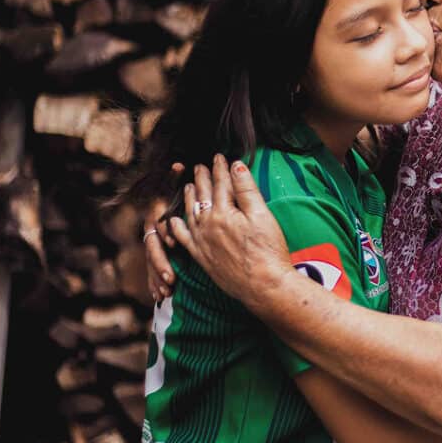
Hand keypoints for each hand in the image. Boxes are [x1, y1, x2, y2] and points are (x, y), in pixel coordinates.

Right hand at [143, 162, 181, 302]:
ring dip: (156, 277)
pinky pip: (151, 271)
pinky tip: (161, 295)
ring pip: (150, 264)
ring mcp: (151, 245)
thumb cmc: (169, 194)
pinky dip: (155, 283)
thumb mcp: (171, 185)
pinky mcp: (154, 256)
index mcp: (155, 216)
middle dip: (160, 265)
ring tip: (165, 292)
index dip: (164, 236)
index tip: (173, 245)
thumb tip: (180, 163)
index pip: (156, 227)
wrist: (158, 201)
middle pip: (152, 250)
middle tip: (170, 279)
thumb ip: (174, 177)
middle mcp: (150, 231)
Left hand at [168, 154, 292, 309]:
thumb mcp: (262, 215)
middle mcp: (208, 225)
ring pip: (190, 213)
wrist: (263, 285)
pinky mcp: (202, 257)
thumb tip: (236, 166)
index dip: (220, 168)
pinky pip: (183, 238)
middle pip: (203, 196)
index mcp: (224, 212)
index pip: (221, 184)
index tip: (219, 157)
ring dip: (189, 197)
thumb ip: (247, 190)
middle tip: (200, 166)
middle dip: (202, 178)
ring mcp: (202, 242)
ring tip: (188, 186)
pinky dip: (176, 227)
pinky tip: (174, 220)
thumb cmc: (267, 251)